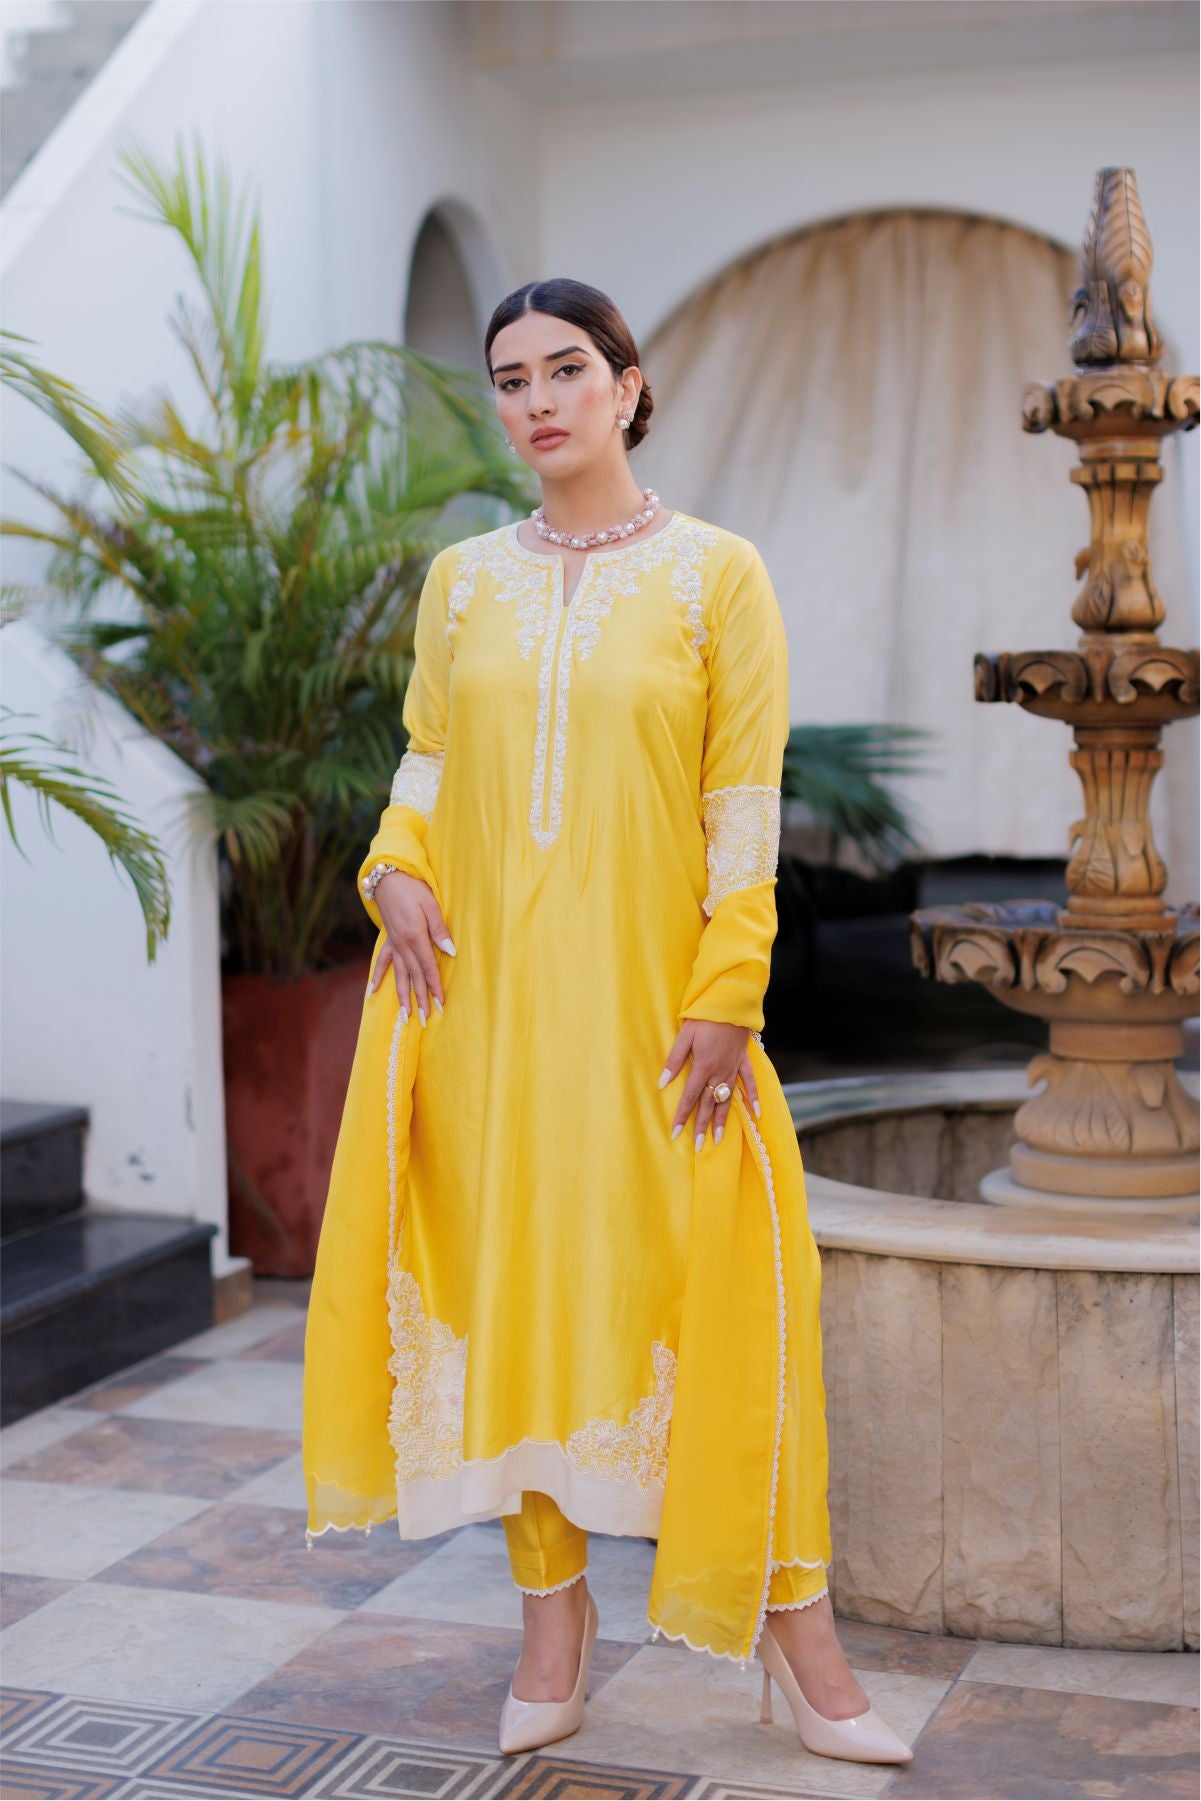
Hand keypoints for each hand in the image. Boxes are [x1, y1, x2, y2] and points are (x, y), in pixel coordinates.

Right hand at [369, 870, 455, 1025]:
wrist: (388, 878)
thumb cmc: (413, 889)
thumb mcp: (432, 905)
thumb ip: (440, 930)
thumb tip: (451, 951)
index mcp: (416, 937)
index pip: (428, 968)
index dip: (435, 987)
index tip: (440, 1004)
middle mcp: (403, 945)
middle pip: (414, 977)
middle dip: (421, 999)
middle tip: (425, 1019)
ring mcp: (394, 944)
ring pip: (399, 975)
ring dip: (402, 996)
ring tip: (404, 1016)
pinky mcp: (388, 940)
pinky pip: (381, 962)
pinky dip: (377, 977)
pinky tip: (372, 992)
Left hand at [659, 1019, 760, 1149]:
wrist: (731, 1003)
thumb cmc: (704, 1018)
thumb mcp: (684, 1036)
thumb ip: (674, 1061)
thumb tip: (663, 1083)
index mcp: (702, 1067)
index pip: (690, 1097)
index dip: (682, 1116)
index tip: (675, 1133)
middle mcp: (719, 1072)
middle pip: (708, 1104)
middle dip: (702, 1126)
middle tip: (699, 1147)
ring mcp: (733, 1068)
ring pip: (727, 1099)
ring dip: (722, 1120)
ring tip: (718, 1139)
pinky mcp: (743, 1061)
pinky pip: (750, 1083)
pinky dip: (753, 1098)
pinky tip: (756, 1113)